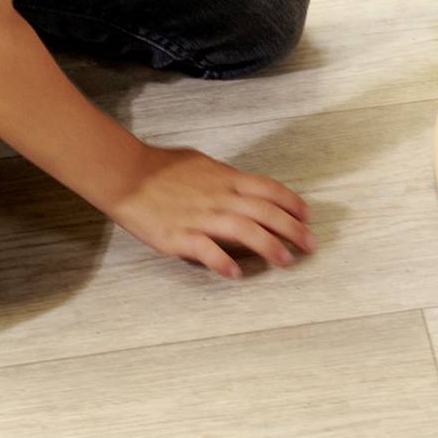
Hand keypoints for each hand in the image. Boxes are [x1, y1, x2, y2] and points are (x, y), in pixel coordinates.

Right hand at [102, 144, 313, 278]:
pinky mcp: (180, 235)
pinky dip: (223, 261)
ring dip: (270, 247)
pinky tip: (236, 274)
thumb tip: (243, 187)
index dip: (292, 203)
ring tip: (287, 261)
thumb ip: (224, 177)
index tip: (308, 217)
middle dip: (293, 229)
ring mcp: (200, 217)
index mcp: (225, 178)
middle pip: (265, 212)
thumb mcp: (200, 164)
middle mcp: (219, 197)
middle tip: (311, 245)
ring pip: (245, 231)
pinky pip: (206, 250)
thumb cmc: (161, 167)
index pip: (269, 189)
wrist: (126, 175)